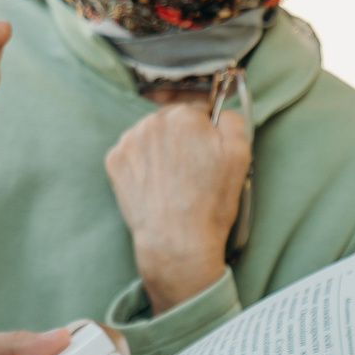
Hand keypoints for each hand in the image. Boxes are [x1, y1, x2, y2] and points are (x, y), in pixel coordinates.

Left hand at [104, 97, 251, 314]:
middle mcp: (152, 122)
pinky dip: (141, 165)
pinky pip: (132, 154)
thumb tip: (219, 113)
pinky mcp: (114, 162)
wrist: (176, 242)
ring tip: (172, 181)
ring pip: (150, 136)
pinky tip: (154, 185)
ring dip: (160, 150)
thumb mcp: (239, 156)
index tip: (206, 153)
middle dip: (181, 140)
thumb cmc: (210, 203)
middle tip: (190, 171)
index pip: (198, 112)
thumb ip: (232, 121)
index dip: (206, 134)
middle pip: (172, 122)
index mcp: (184, 115)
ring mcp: (129, 141)